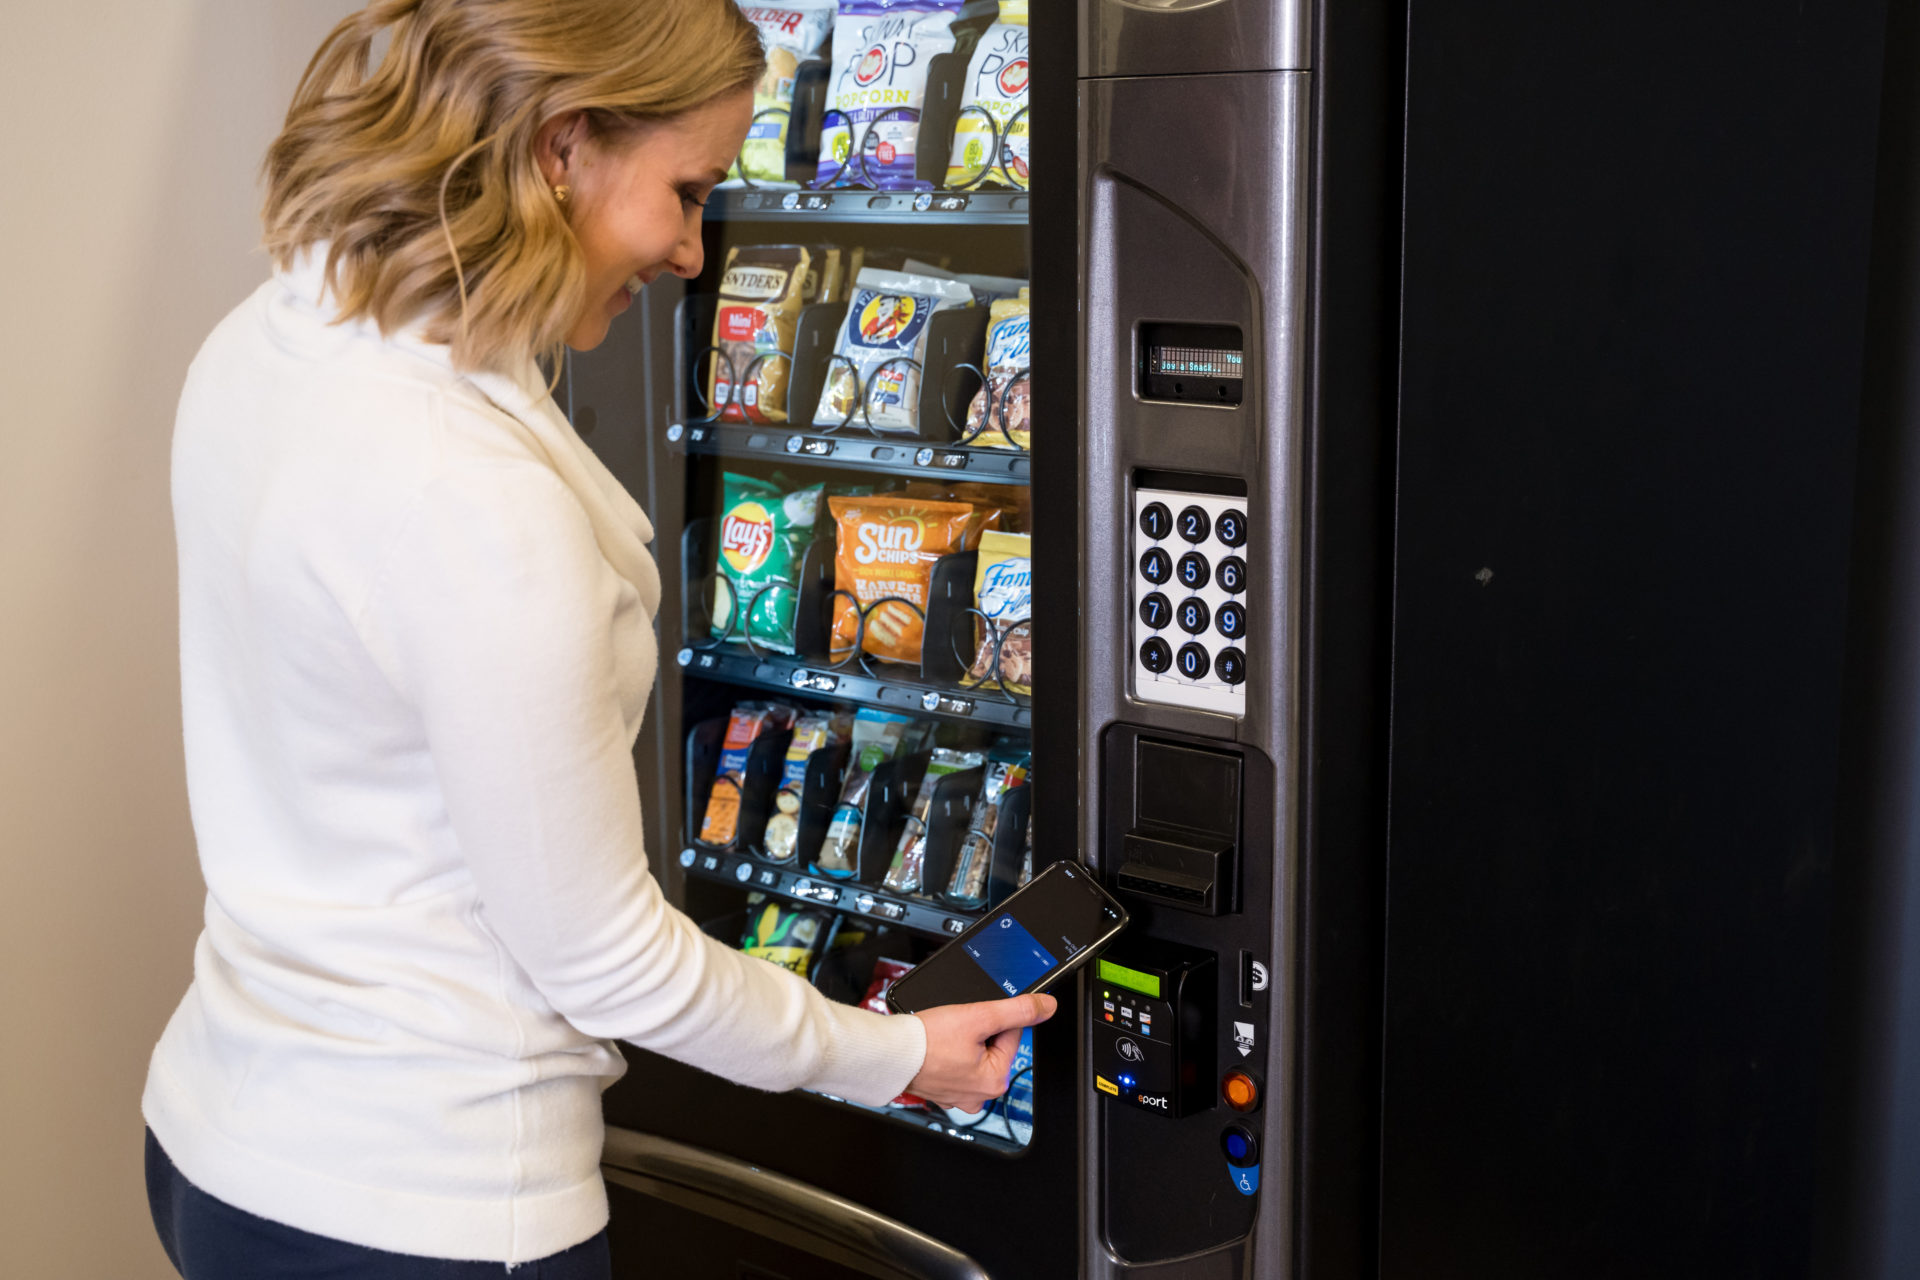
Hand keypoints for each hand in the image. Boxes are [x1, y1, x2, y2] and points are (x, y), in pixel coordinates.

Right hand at [907, 993, 1056, 1112]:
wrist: (888, 1054)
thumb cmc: (926, 1042)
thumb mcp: (978, 1017)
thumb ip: (1017, 1010)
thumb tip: (1047, 1006)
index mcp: (995, 1081)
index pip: (1010, 1033)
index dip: (991, 1018)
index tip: (972, 1018)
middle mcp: (979, 1095)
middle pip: (992, 1045)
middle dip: (976, 1031)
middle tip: (954, 1029)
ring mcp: (959, 1095)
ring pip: (972, 1053)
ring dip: (961, 1041)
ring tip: (942, 1039)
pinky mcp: (941, 1090)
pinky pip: (954, 1064)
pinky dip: (947, 1053)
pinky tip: (935, 1048)